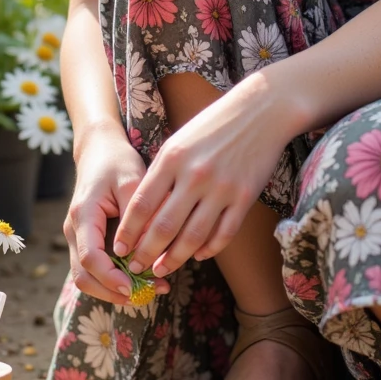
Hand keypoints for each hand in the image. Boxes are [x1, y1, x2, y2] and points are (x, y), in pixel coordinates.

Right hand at [64, 128, 168, 305]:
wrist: (100, 149)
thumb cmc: (117, 161)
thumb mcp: (132, 180)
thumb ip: (139, 215)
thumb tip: (149, 250)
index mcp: (83, 215)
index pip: (89, 258)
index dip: (110, 278)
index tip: (134, 287)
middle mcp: (74, 230)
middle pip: (84, 276)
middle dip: (113, 292)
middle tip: (148, 295)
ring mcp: (78, 237)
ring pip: (88, 277)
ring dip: (115, 289)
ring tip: (152, 290)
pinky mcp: (88, 240)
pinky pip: (96, 268)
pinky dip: (116, 278)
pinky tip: (143, 277)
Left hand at [113, 74, 296, 278]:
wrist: (261, 110)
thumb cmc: (213, 125)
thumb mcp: (179, 141)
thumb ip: (160, 173)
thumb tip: (142, 211)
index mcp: (172, 159)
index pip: (142, 204)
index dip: (129, 232)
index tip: (119, 249)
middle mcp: (195, 175)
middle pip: (164, 226)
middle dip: (146, 253)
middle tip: (136, 268)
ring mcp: (222, 188)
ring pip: (193, 236)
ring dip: (175, 258)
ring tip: (162, 269)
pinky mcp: (245, 197)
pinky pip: (224, 233)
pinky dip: (209, 249)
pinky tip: (198, 255)